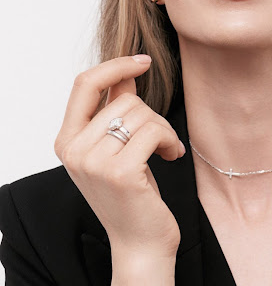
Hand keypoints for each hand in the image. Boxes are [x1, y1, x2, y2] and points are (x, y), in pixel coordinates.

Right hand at [54, 55, 183, 259]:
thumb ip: (115, 111)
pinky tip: (172, 156)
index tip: (142, 61)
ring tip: (165, 149)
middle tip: (161, 138)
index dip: (115, 66)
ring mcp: (93, 161)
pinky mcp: (119, 172)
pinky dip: (170, 139)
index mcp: (67, 140)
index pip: (84, 84)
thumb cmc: (131, 193)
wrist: (139, 242)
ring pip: (141, 113)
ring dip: (163, 129)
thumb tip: (126, 76)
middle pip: (124, 100)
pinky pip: (154, 130)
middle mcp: (73, 150)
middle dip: (152, 115)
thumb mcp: (116, 147)